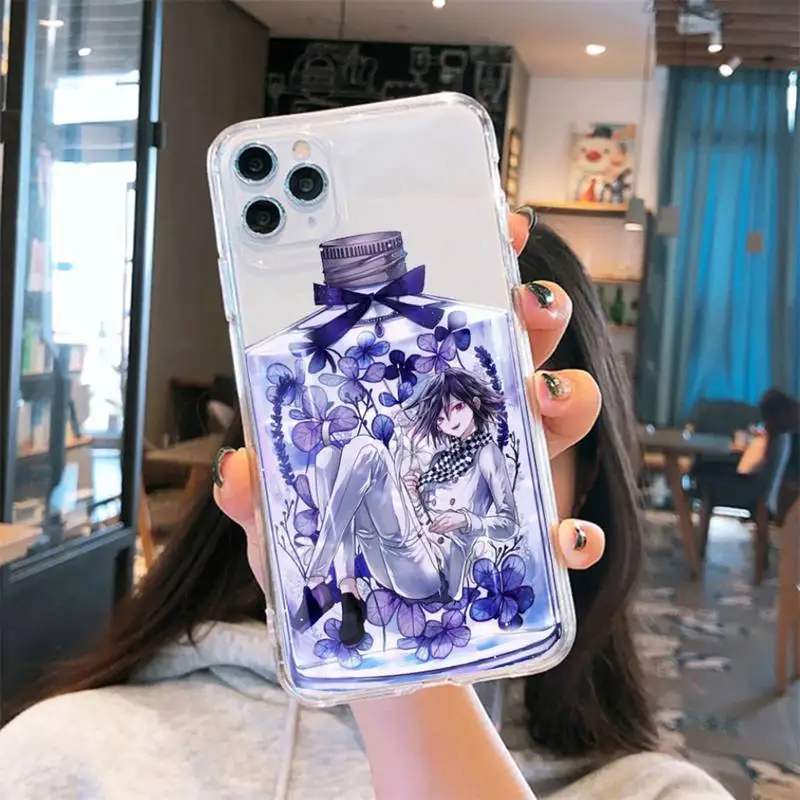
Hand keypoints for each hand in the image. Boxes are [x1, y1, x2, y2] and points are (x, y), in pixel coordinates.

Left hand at [214, 210, 604, 587]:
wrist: (370, 634)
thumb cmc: (331, 558)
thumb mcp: (285, 521)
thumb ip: (262, 492)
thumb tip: (238, 466)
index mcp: (415, 401)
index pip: (450, 322)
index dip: (480, 268)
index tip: (499, 226)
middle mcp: (469, 426)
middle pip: (519, 352)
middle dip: (536, 315)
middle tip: (529, 303)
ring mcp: (508, 477)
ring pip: (559, 418)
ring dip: (568, 398)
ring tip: (543, 397)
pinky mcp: (531, 540)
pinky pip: (571, 528)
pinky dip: (578, 530)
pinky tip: (564, 537)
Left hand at [429, 510, 467, 534]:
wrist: (463, 518)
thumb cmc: (455, 516)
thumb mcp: (447, 513)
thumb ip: (441, 516)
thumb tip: (434, 521)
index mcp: (445, 514)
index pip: (437, 519)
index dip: (432, 523)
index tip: (430, 526)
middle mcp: (447, 518)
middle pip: (438, 524)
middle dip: (433, 528)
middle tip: (430, 530)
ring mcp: (450, 522)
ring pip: (441, 528)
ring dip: (437, 530)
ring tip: (434, 532)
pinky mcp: (452, 526)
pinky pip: (445, 530)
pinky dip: (441, 532)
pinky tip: (439, 532)